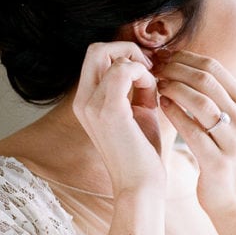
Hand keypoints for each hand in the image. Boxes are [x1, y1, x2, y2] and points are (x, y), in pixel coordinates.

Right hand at [73, 42, 165, 195]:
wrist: (141, 185)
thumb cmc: (142, 152)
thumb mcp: (136, 111)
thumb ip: (135, 86)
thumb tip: (145, 63)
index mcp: (85, 101)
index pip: (96, 56)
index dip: (124, 54)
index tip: (147, 72)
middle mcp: (82, 101)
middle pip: (96, 49)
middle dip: (128, 51)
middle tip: (149, 71)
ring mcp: (92, 105)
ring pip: (110, 56)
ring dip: (138, 66)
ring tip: (152, 90)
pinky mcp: (109, 111)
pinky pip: (123, 70)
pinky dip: (142, 75)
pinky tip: (152, 96)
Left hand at [154, 50, 235, 215]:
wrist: (232, 198)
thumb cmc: (220, 153)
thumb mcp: (227, 121)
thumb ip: (212, 95)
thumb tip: (181, 62)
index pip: (214, 67)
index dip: (185, 58)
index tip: (163, 57)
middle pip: (207, 80)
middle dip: (176, 70)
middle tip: (154, 68)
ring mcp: (233, 141)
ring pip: (201, 102)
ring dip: (174, 89)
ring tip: (156, 85)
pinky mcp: (218, 161)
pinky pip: (192, 130)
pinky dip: (174, 114)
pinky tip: (160, 105)